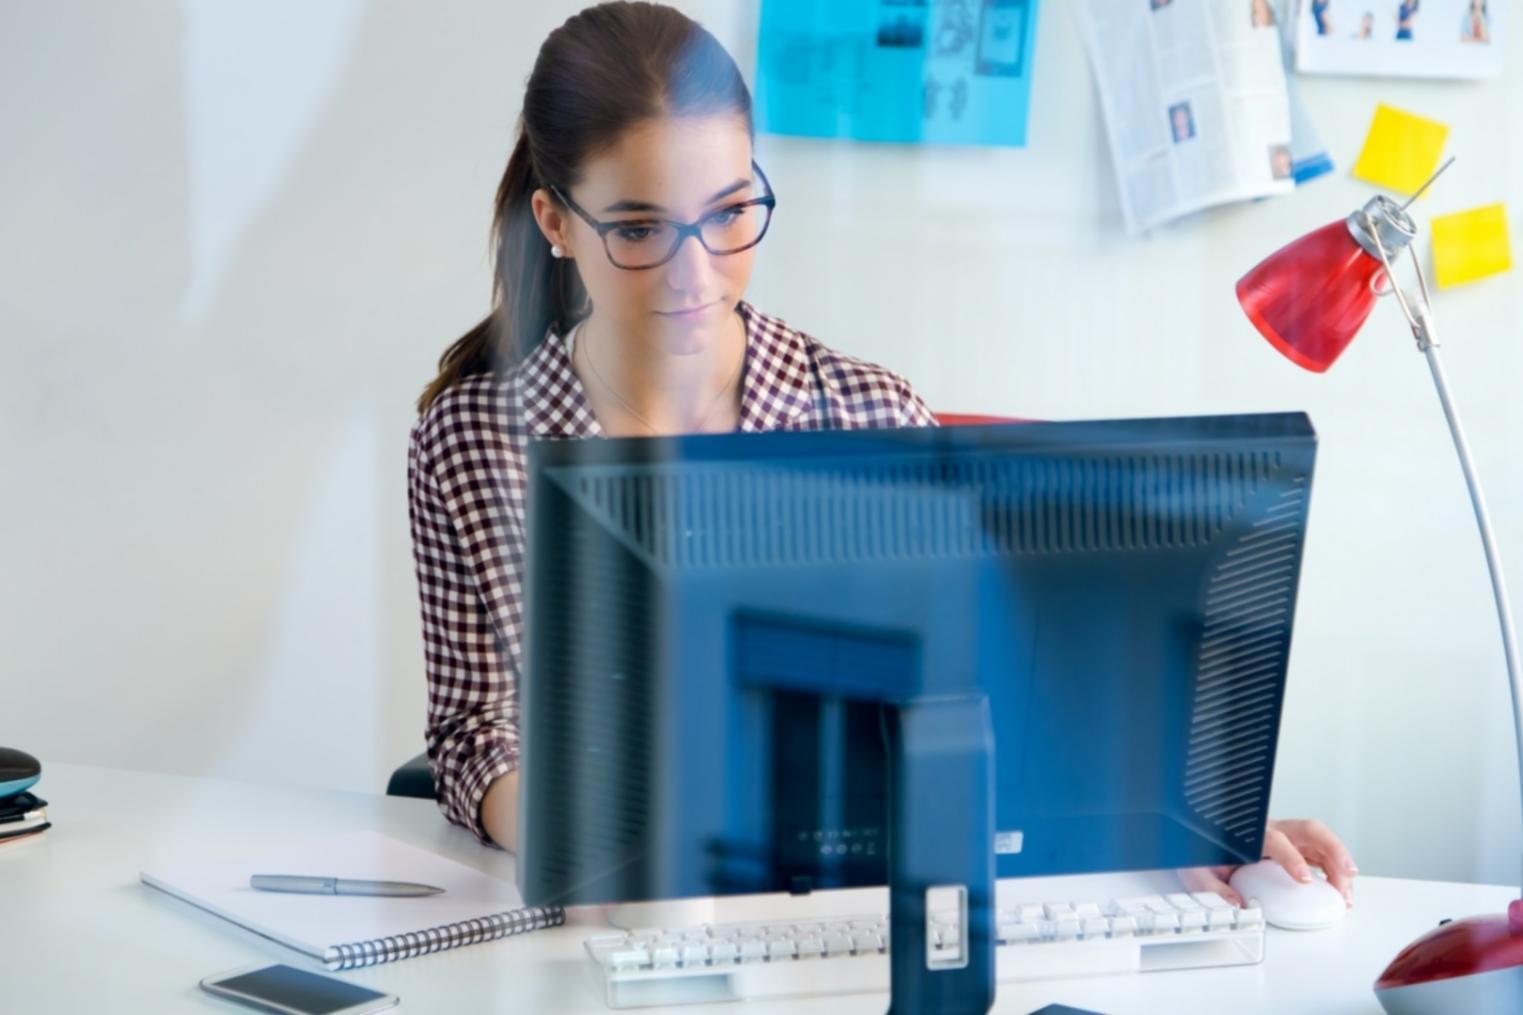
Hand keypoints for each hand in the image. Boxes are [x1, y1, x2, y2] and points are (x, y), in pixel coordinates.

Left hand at [1178, 818, 1358, 908]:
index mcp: (1250, 834)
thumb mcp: (1197, 869)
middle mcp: (1273, 830)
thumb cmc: (1204, 852)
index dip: (1292, 858)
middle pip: (1309, 830)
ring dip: (1340, 865)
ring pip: (1321, 842)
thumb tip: (1236, 905)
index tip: (1304, 879)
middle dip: (1333, 850)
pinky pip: (1321, 856)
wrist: (1202, 836)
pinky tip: (1341, 891)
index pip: (1275, 839)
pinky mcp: (1296, 849)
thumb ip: (1213, 886)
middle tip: (1348, 874)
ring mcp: (1287, 838)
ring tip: (1347, 895)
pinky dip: (1335, 872)